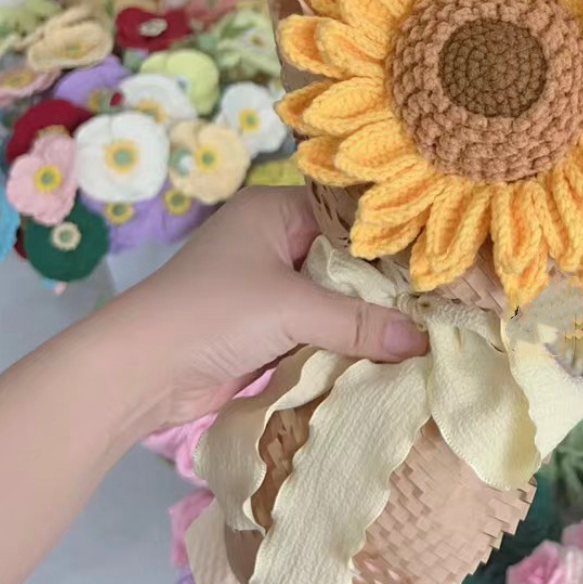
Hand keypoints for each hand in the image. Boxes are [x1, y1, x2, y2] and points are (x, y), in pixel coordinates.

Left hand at [101, 186, 428, 432]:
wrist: (141, 372)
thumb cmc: (212, 313)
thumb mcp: (292, 309)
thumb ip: (358, 322)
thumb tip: (421, 341)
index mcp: (274, 211)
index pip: (349, 216)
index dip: (391, 242)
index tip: (438, 265)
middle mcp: (272, 242)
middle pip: (345, 262)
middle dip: (383, 289)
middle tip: (441, 305)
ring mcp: (268, 289)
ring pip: (334, 301)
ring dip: (364, 323)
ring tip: (425, 334)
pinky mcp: (265, 331)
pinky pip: (318, 332)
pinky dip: (343, 346)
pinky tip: (386, 358)